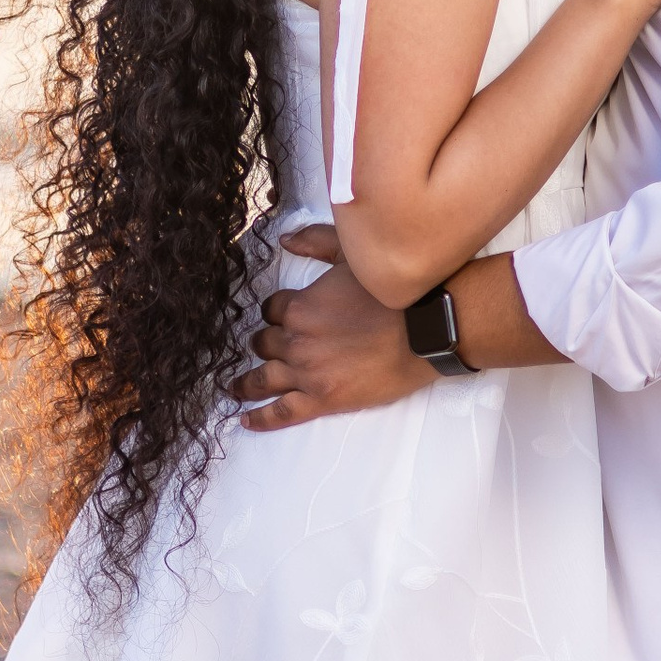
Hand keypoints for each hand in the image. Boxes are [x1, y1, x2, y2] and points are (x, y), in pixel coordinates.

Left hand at [234, 230, 427, 430]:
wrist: (425, 331)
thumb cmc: (392, 295)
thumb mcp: (351, 257)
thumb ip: (315, 242)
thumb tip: (284, 240)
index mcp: (299, 307)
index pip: (272, 310)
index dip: (277, 313)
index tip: (281, 317)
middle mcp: (296, 341)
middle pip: (265, 344)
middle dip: (264, 344)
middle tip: (265, 349)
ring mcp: (307, 373)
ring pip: (264, 379)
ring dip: (247, 383)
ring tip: (235, 388)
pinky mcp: (323, 399)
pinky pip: (283, 412)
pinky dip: (261, 418)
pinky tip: (246, 421)